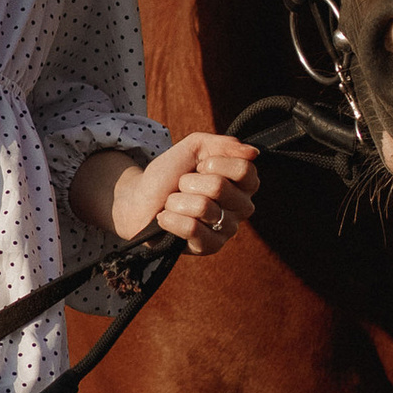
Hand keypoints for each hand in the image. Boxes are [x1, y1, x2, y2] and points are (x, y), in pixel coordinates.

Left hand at [101, 133, 259, 257]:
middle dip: (189, 182)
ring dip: (177, 200)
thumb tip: (253, 153)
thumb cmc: (169, 175)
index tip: (199, 166)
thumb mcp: (194, 148)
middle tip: (182, 187)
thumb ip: (223, 145)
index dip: (214, 163)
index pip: (244, 170)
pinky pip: (193, 229)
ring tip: (173, 203)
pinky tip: (166, 218)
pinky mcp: (209, 247)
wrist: (139, 200)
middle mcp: (241, 207)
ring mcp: (227, 229)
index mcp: (242, 183)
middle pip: (220, 187)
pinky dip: (171, 219)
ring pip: (202, 207)